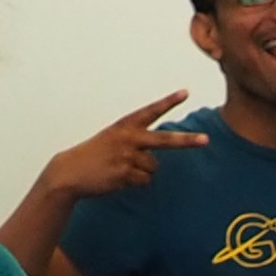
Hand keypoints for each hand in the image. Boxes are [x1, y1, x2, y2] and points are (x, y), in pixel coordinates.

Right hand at [37, 91, 206, 202]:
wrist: (70, 171)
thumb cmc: (95, 155)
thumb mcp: (113, 139)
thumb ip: (135, 141)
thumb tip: (156, 160)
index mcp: (125, 125)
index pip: (150, 111)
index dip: (168, 102)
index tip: (185, 92)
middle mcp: (128, 138)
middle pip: (164, 140)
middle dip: (186, 141)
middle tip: (206, 140)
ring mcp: (126, 156)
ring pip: (153, 167)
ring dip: (142, 172)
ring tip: (121, 168)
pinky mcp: (124, 174)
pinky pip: (144, 181)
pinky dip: (135, 182)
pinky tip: (118, 178)